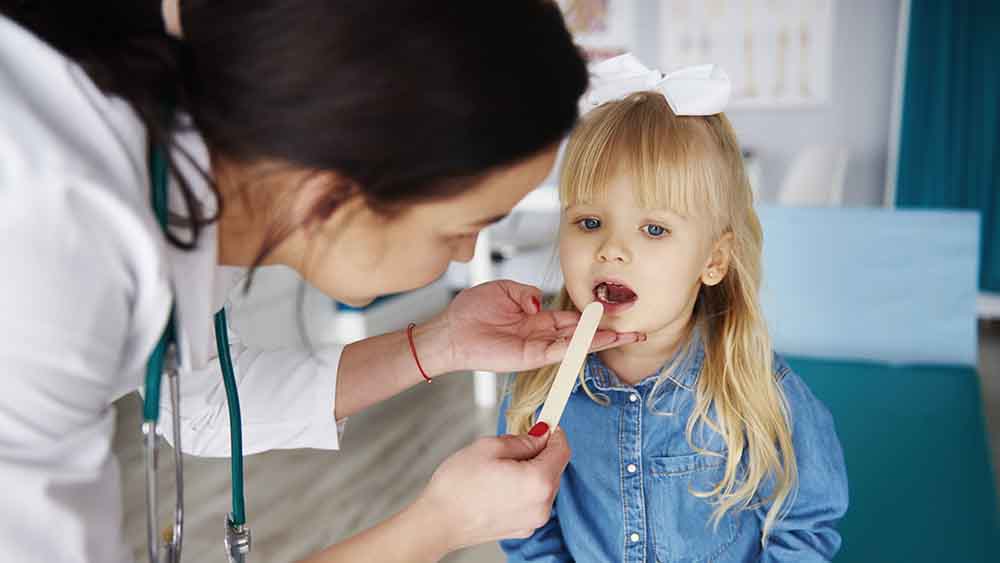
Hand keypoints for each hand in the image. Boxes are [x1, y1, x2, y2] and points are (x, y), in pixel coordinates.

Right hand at [415, 424, 570, 550]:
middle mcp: (542, 506)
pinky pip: (532, 501)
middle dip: (540, 452)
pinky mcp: (522, 529)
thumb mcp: (489, 447)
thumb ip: (522, 440)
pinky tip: (499, 484)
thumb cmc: (457, 485)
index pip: (562, 450)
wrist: (437, 522)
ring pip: (543, 485)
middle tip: (514, 442)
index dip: (555, 432)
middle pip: (554, 468)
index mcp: (538, 482)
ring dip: (531, 470)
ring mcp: (533, 521)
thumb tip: (541, 435)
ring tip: (500, 466)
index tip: (545, 422)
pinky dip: (523, 488)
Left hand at [437, 279, 643, 372]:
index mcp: (537, 318)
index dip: (593, 316)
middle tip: (636, 330)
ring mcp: (538, 348)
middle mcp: (542, 335)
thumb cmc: (470, 312)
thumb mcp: (505, 291)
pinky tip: (596, 340)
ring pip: (577, 345)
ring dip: (601, 341)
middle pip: (582, 334)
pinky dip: (579, 346)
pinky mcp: (530, 357)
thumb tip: (541, 299)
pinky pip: (560, 351)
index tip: (614, 311)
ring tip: (627, 336)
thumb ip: (528, 294)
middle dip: (608, 333)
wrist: (450, 332)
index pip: (572, 319)